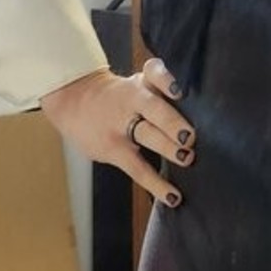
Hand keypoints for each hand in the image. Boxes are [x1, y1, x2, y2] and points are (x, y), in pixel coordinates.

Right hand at [40, 55, 194, 207]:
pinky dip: (156, 184)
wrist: (73, 100)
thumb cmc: (117, 95)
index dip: (166, 81)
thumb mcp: (136, 83)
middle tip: (190, 136)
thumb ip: (162, 93)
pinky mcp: (114, 150)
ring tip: (185, 158)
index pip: (153, 73)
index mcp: (141, 82)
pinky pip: (138, 169)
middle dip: (173, 122)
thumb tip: (197, 120)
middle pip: (153, 108)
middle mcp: (132, 101)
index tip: (178, 91)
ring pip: (146, 136)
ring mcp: (121, 125)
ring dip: (167, 147)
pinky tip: (173, 197)